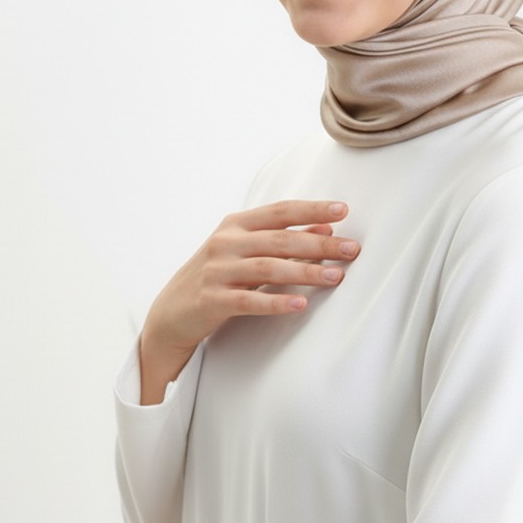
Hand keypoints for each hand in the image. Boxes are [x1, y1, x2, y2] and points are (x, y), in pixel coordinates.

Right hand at [140, 199, 359, 402]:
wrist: (171, 312)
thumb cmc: (216, 277)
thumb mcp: (246, 252)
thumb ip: (283, 240)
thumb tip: (326, 230)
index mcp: (235, 225)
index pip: (280, 212)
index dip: (312, 209)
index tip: (342, 210)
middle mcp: (225, 243)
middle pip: (279, 240)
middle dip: (319, 245)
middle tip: (352, 250)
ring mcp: (217, 271)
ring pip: (268, 268)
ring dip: (305, 272)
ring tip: (335, 277)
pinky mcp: (212, 300)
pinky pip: (249, 300)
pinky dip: (276, 302)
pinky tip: (300, 304)